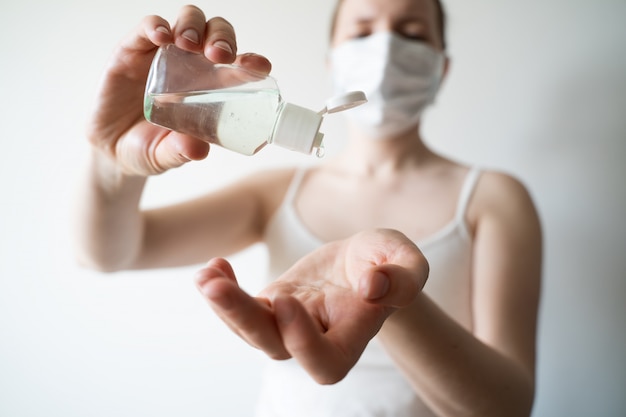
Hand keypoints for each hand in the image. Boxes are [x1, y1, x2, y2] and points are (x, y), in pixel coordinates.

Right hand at [87, 5, 271, 175]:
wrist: (111, 149)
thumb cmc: (150, 149)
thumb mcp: (166, 155)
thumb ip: (181, 152)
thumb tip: (197, 150)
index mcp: (212, 87)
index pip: (238, 65)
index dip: (252, 61)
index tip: (260, 68)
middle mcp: (192, 65)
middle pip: (216, 34)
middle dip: (223, 38)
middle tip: (220, 56)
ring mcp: (164, 54)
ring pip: (188, 21)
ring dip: (193, 26)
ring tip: (190, 44)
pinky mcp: (132, 49)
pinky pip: (147, 27)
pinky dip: (156, 26)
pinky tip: (162, 36)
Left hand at [195, 229, 428, 383]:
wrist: (364, 261)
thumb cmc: (387, 263)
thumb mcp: (405, 260)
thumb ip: (402, 276)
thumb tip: (372, 287)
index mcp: (352, 337)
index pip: (324, 361)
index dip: (302, 340)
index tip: (286, 299)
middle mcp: (315, 340)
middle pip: (274, 346)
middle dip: (241, 319)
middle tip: (214, 286)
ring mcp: (287, 325)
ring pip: (250, 330)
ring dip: (223, 306)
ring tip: (205, 276)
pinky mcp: (270, 306)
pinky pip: (240, 308)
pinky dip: (223, 289)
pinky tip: (214, 265)